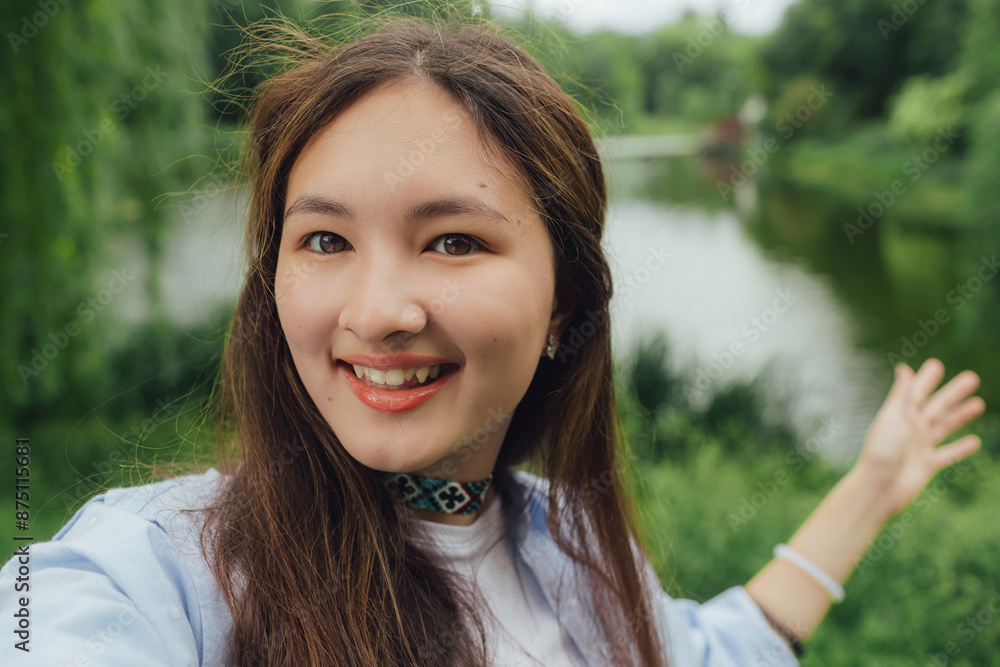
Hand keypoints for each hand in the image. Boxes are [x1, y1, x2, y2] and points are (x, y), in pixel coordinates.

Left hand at [855, 358, 984, 517]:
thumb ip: (901, 395)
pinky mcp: (927, 465)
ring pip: (945, 426)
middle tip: (972, 378)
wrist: (879, 487)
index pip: (917, 392)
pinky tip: (974, 441)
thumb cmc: (881, 451)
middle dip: (953, 393)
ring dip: (962, 415)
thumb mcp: (892, 419)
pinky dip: (961, 448)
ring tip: (979, 403)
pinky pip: (948, 454)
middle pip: (937, 406)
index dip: (927, 379)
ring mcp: (920, 446)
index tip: (937, 365)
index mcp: (900, 416)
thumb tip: (904, 368)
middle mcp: (911, 429)